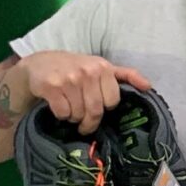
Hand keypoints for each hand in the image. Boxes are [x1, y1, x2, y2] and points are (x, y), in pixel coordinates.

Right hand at [16, 51, 152, 134]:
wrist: (37, 64)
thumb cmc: (73, 68)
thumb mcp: (99, 66)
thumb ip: (124, 75)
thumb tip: (149, 86)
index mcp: (102, 66)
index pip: (112, 102)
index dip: (104, 107)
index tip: (96, 105)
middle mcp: (87, 70)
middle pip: (96, 110)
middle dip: (89, 120)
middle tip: (83, 121)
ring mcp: (68, 78)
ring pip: (79, 114)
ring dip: (74, 117)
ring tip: (69, 108)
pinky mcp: (51, 86)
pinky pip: (63, 113)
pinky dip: (60, 115)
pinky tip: (57, 105)